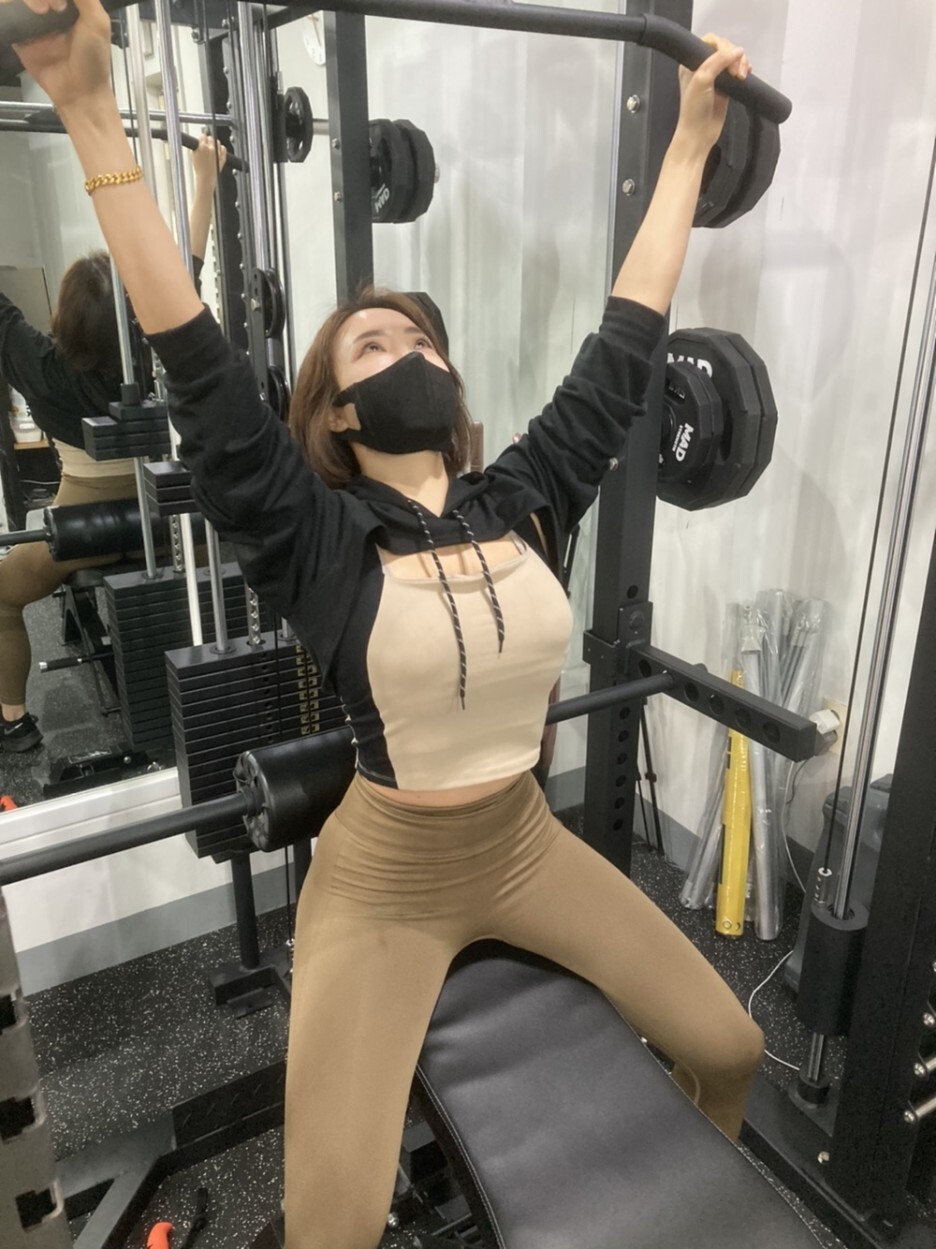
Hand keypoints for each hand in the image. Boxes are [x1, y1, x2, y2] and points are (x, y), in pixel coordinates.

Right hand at [5, 0, 113, 113]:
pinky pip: (7, 14)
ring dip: (29, 0)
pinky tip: (28, 16)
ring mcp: (33, 22)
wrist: (79, 93)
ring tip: (41, 11)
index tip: (60, 2)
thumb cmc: (93, 59)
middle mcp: (49, 9)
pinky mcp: (19, 35)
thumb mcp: (97, 22)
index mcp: (70, 4)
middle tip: (55, 7)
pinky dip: (10, 8)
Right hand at [191, 132, 227, 188]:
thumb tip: (199, 142)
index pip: (202, 136)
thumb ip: (197, 147)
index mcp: (203, 146)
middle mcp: (211, 148)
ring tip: (211, 149)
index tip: (201, 140)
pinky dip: (221, 148)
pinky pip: (223, 148)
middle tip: (205, 145)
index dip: (201, 138)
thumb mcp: (193, 155)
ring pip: (217, 142)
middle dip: (207, 140)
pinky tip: (219, 150)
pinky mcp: (222, 157)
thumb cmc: (199, 168)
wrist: (206, 177)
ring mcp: (217, 152)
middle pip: (210, 138)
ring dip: (214, 144)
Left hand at [675, 35, 750, 156]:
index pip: (710, 41)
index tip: (728, 57)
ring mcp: (715, 76)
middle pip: (724, 48)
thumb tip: (737, 50)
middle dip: (733, 56)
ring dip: (741, 63)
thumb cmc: (694, 110)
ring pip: (733, 58)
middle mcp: (702, 66)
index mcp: (691, 61)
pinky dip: (744, 69)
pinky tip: (746, 75)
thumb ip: (718, 60)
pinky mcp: (725, 85)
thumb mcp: (702, 79)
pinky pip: (738, 70)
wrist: (699, 134)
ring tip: (741, 76)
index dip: (722, 45)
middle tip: (736, 72)